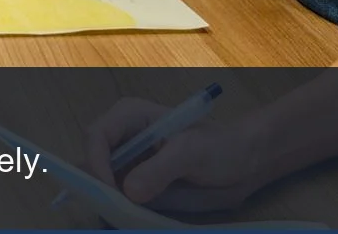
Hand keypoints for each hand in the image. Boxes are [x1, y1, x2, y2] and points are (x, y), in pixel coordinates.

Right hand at [83, 99, 267, 212]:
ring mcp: (129, 162)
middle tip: (114, 211)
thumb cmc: (220, 147)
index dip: (97, 164)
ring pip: (103, 183)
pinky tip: (132, 220)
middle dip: (98, 186)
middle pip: (93, 161)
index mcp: (129, 116)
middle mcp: (122, 137)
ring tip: (124, 218)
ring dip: (109, 202)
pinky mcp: (138, 183)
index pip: (96, 137)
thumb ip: (159, 169)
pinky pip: (119, 198)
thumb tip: (128, 192)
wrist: (245, 162)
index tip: (112, 192)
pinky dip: (121, 211)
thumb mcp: (191, 153)